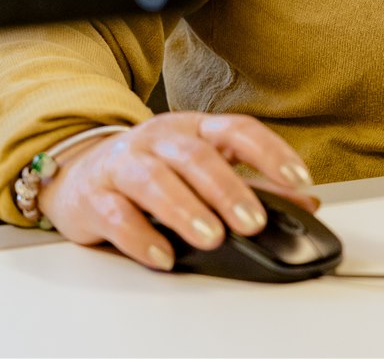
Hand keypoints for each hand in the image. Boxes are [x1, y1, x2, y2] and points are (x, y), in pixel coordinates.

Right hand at [38, 112, 318, 270]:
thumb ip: (253, 184)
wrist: (78, 172)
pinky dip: (140, 237)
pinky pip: (116, 214)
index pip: (238, 130)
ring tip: (211, 237)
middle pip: (197, 156)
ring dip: (185, 210)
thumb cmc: (151, 169)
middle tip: (253, 223)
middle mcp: (159, 139)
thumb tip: (305, 203)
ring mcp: (123, 164)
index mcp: (194, 128)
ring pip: (154, 180)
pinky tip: (163, 255)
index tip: (298, 179)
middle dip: (228, 190)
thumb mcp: (203, 167)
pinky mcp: (93, 196)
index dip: (270, 152)